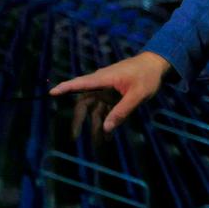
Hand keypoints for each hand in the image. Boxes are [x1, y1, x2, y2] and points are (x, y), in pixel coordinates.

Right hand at [48, 51, 172, 142]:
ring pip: (95, 109)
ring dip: (96, 125)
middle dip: (80, 120)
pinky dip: (106, 120)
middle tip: (75, 137)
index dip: (66, 88)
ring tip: (98, 143)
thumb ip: (122, 111)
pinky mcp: (113, 94)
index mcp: (105, 79)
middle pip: (85, 103)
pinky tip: (108, 135)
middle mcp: (102, 84)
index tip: (52, 92)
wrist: (156, 64)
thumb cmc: (147, 76)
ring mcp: (107, 90)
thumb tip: (106, 128)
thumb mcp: (137, 95)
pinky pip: (105, 109)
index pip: (81, 83)